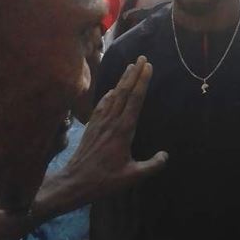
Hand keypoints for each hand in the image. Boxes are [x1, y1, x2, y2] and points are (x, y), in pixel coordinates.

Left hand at [35, 56, 167, 216]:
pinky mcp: (92, 126)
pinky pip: (102, 104)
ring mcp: (100, 122)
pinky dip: (110, 93)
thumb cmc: (105, 180)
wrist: (75, 181)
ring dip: (122, 80)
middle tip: (142, 57)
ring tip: (130, 67)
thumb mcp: (132, 176)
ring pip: (113, 95)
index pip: (135, 99)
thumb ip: (152, 166)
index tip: (148, 66)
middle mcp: (112, 121)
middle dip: (134, 73)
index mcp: (123, 130)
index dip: (142, 81)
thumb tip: (165, 155)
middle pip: (125, 91)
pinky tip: (113, 90)